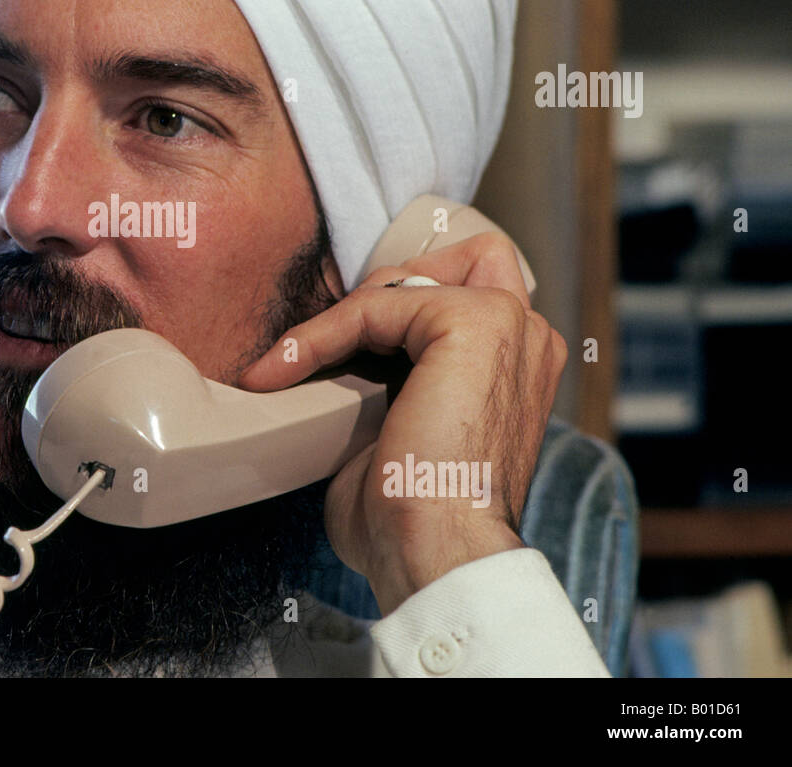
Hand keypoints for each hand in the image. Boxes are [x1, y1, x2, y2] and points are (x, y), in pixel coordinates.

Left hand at [238, 232, 567, 613]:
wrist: (435, 551)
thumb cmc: (414, 515)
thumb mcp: (404, 429)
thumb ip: (392, 380)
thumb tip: (333, 363)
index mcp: (519, 364)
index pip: (458, 288)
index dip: (394, 307)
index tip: (332, 351)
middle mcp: (527, 337)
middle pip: (444, 261)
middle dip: (375, 297)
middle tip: (324, 350)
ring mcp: (506, 323)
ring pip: (403, 276)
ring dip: (341, 317)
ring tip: (293, 363)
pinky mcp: (470, 322)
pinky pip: (373, 303)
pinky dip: (321, 333)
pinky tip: (285, 369)